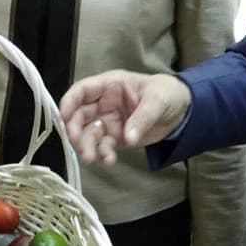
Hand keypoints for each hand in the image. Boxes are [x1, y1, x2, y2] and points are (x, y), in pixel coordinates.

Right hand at [59, 70, 191, 164]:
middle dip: (75, 130)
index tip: (63, 117)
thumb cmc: (167, 94)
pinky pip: (103, 146)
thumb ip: (142, 118)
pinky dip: (103, 154)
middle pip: (80, 115)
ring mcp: (108, 120)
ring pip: (89, 133)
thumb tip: (127, 137)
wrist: (182, 110)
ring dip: (87, 146)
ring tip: (92, 158)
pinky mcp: (115, 136)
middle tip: (78, 144)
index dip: (69, 102)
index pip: (82, 90)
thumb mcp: (157, 100)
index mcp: (110, 85)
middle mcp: (103, 102)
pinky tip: (109, 160)